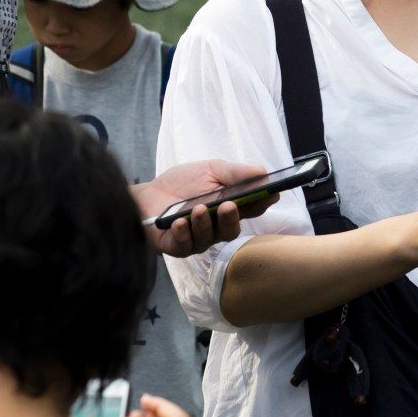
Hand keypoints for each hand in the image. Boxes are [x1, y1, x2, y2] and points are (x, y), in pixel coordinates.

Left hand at [135, 160, 277, 257]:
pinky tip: (179, 223)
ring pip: (208, 238)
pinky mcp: (176, 246)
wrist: (148, 193)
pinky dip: (183, 234)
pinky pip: (183, 246)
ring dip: (204, 223)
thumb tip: (263, 174)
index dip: (262, 203)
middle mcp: (217, 227)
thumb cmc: (183, 182)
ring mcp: (197, 239)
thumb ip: (236, 173)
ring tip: (198, 209)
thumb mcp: (211, 170)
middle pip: (231, 229)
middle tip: (228, 206)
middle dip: (231, 218)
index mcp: (230, 208)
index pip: (252, 209)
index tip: (269, 194)